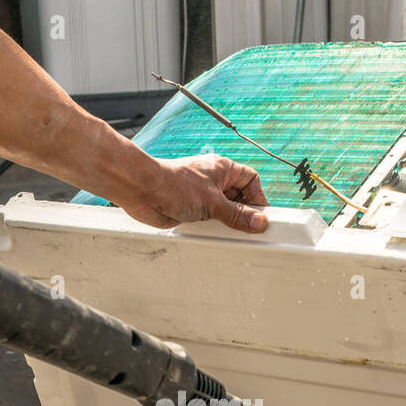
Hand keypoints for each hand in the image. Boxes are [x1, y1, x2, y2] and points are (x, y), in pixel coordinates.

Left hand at [116, 154, 268, 232]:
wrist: (143, 190)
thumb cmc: (173, 184)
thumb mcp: (213, 202)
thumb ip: (237, 214)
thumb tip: (259, 222)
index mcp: (223, 169)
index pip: (251, 181)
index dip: (258, 198)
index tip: (262, 216)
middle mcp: (214, 181)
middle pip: (239, 198)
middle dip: (244, 213)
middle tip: (250, 229)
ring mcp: (203, 196)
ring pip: (224, 211)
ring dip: (227, 223)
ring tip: (232, 233)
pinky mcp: (191, 210)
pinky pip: (210, 221)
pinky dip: (214, 229)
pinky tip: (215, 236)